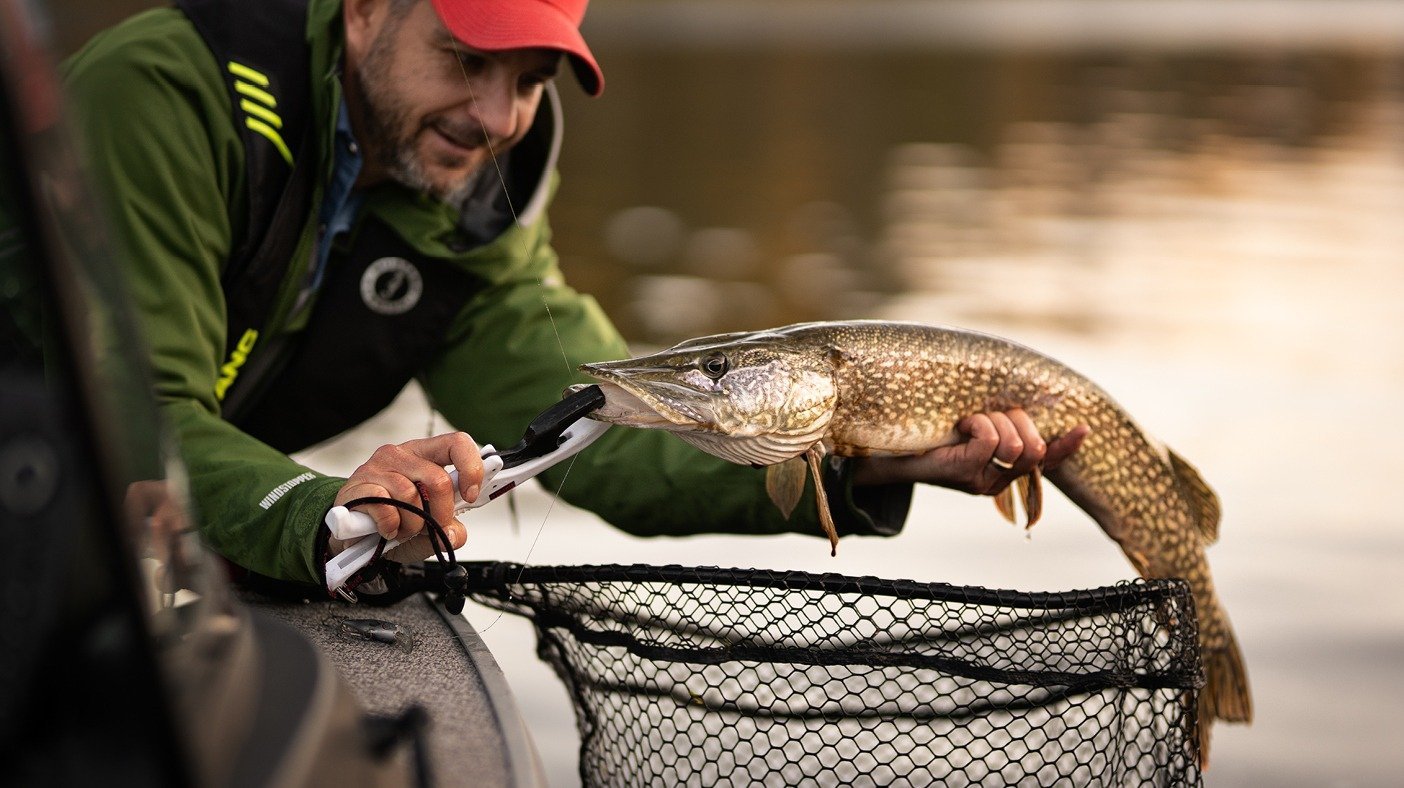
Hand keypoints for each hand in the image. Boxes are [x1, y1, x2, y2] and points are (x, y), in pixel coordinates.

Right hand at [328, 432, 484, 562]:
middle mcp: (400, 455)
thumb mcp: (430, 530)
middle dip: (440, 513)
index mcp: (424, 455)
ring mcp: (376, 468)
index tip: (470, 495)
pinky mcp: (357, 486)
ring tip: (403, 529)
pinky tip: (386, 530)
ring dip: (412, 524)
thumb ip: (450, 530)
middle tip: (431, 527)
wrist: (353, 538)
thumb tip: (454, 534)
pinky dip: (391, 526)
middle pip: (437, 479)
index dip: (470, 468)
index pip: (456, 443)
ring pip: (411, 495)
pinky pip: (386, 508)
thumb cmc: (395, 524)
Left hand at [850, 409, 1088, 495]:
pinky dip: (977, 423)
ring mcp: (982, 480)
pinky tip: (959, 427)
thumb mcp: (968, 422)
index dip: (1067, 446)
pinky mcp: (965, 474)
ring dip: (994, 420)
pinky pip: (989, 439)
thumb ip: (997, 414)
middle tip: (987, 415)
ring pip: (1014, 444)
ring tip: (969, 422)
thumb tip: (1027, 389)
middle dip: (1017, 420)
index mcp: (1005, 469)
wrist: (887, 452)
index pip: (1048, 461)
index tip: (1083, 427)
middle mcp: (998, 480)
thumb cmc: (929, 431)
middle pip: (1034, 447)